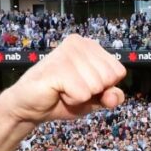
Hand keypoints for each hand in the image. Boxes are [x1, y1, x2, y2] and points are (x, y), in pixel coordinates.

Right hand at [0, 35, 125, 125]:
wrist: (31, 106)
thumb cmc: (64, 97)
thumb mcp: (96, 98)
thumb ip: (112, 96)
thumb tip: (113, 95)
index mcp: (91, 46)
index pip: (119, 71)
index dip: (105, 86)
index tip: (85, 85)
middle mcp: (80, 43)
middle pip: (110, 79)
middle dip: (94, 92)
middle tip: (72, 88)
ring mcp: (67, 53)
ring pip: (97, 86)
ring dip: (81, 96)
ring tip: (64, 89)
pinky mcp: (57, 67)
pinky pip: (83, 94)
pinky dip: (72, 100)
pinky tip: (58, 91)